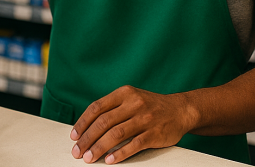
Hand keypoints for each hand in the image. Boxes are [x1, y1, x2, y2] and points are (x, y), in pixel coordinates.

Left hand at [70, 86, 195, 163]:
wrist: (180, 110)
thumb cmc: (150, 106)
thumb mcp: (131, 98)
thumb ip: (112, 108)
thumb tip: (87, 127)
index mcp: (124, 93)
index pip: (97, 107)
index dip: (83, 123)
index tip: (74, 136)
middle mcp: (134, 103)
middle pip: (104, 122)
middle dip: (87, 139)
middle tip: (78, 152)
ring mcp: (145, 118)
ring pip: (116, 134)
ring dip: (99, 148)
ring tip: (89, 158)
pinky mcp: (154, 133)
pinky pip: (133, 145)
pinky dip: (119, 154)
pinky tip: (109, 161)